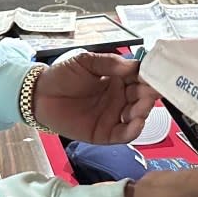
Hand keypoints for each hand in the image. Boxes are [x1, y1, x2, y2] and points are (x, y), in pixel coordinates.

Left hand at [31, 52, 157, 143]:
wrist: (40, 95)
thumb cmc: (62, 75)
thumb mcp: (85, 62)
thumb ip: (108, 63)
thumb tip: (133, 65)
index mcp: (118, 78)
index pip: (140, 78)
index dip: (149, 76)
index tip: (157, 74)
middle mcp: (120, 98)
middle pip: (142, 98)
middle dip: (149, 95)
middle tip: (151, 92)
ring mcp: (114, 116)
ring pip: (137, 116)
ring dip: (143, 112)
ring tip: (141, 107)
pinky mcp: (105, 134)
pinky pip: (124, 134)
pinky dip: (133, 131)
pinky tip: (136, 123)